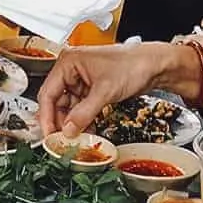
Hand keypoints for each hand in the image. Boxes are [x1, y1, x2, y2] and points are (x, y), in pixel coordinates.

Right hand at [37, 42, 187, 134]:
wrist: (155, 65)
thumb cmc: (133, 64)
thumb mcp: (105, 91)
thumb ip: (84, 113)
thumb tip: (68, 130)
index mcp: (68, 62)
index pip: (48, 93)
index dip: (47, 117)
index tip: (49, 135)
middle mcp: (72, 69)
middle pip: (56, 101)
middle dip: (61, 121)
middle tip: (64, 140)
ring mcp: (82, 79)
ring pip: (69, 106)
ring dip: (73, 123)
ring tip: (78, 137)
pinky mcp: (92, 88)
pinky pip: (81, 107)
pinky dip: (83, 119)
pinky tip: (88, 130)